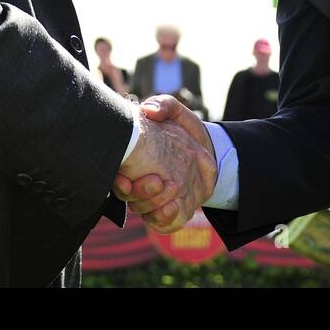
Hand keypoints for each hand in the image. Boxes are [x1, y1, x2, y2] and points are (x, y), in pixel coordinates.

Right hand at [114, 95, 216, 233]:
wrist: (210, 148)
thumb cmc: (185, 129)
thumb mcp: (174, 112)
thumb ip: (163, 106)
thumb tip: (149, 111)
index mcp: (137, 162)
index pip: (119, 180)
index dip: (119, 183)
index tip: (124, 180)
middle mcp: (143, 182)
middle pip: (132, 198)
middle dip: (140, 193)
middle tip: (156, 181)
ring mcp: (157, 198)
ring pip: (146, 211)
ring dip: (153, 205)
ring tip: (169, 189)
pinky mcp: (173, 210)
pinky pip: (163, 224)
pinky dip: (165, 220)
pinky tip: (172, 207)